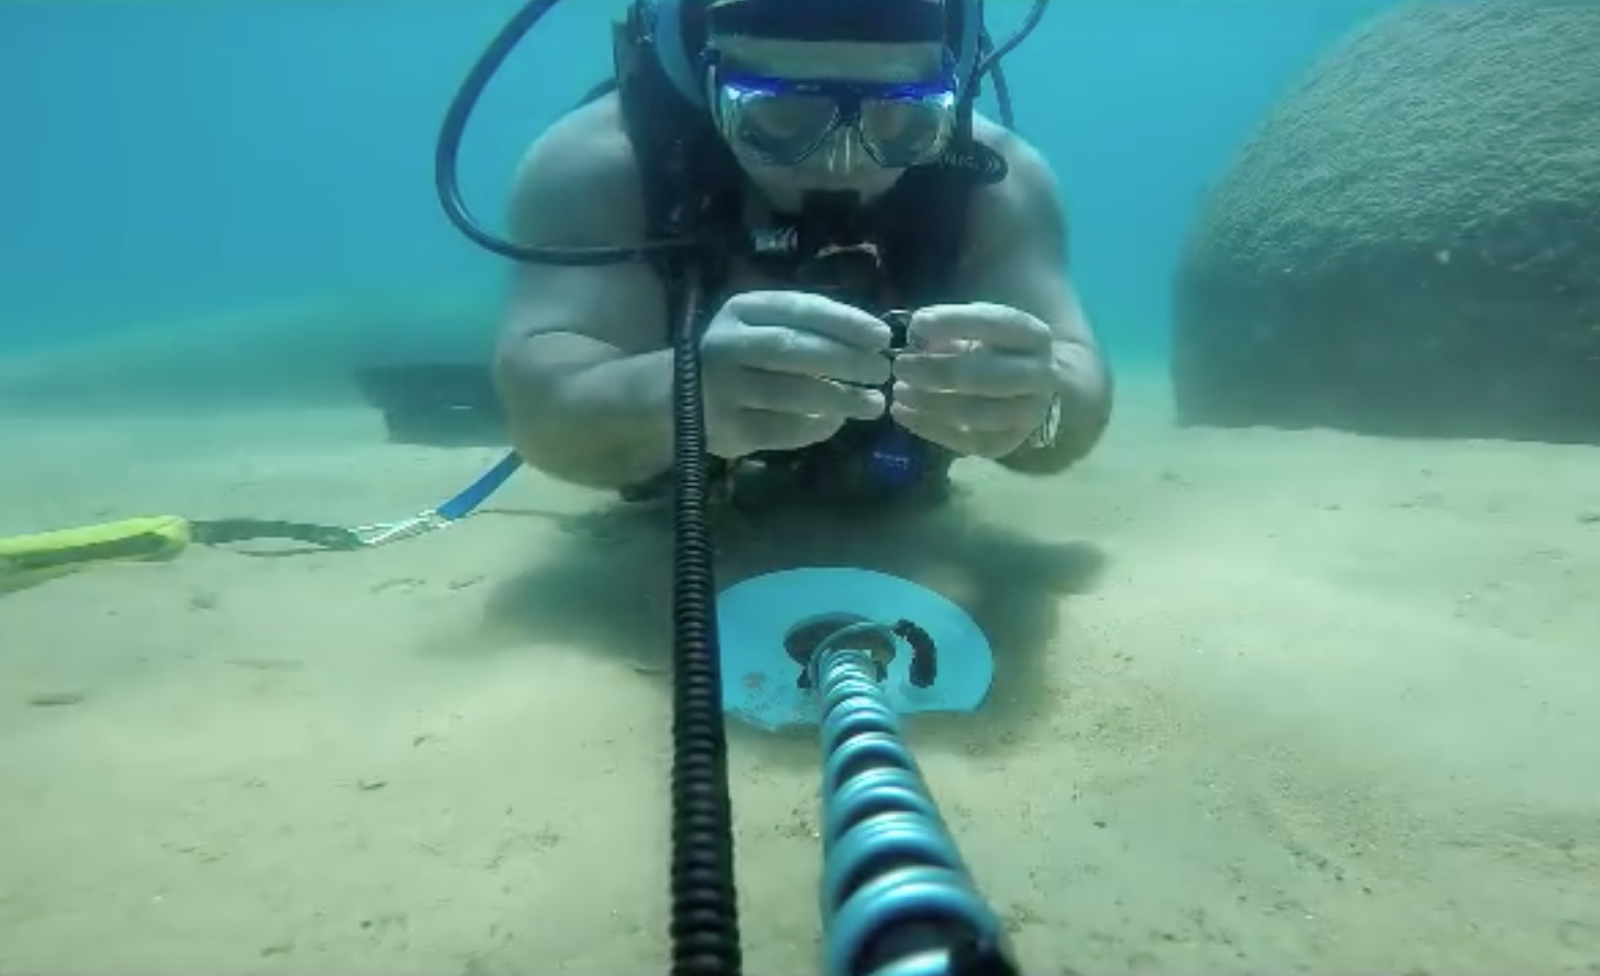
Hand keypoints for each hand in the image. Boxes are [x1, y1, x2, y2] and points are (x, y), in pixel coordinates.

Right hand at [700, 290, 891, 457]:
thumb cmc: (735, 356)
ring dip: (840, 399)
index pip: (800, 309)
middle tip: (882, 371)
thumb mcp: (759, 327)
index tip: (883, 336)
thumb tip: (871, 343)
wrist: (670, 398)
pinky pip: (782, 430)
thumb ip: (805, 329)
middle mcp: (727, 345)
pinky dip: (815, 428)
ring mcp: (723, 390)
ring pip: (791, 394)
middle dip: (846, 360)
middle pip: (795, 349)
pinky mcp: (728, 430)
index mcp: (740, 310)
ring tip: (873, 404)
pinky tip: (836, 423)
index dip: (846, 322)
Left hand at [889, 302, 1059, 457]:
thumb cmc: (995, 352)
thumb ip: (951, 328)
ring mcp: (1027, 415)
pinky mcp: (1007, 444)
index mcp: (1034, 337)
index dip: (954, 322)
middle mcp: (1040, 377)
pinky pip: (965, 441)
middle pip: (988, 376)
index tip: (915, 326)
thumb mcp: (980, 330)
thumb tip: (916, 336)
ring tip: (899, 391)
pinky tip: (902, 413)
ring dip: (931, 403)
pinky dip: (928, 427)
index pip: (997, 324)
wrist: (1030, 392)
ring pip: (977, 414)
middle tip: (900, 366)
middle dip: (938, 371)